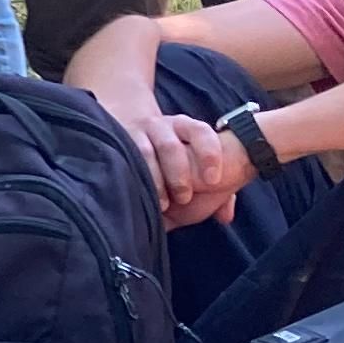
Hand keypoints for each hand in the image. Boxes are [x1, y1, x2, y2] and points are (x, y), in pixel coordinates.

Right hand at [104, 94, 235, 231]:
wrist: (134, 137)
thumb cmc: (174, 162)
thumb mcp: (197, 168)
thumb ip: (216, 192)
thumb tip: (225, 215)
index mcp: (187, 127)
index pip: (201, 133)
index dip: (209, 154)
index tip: (213, 180)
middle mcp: (162, 126)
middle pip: (171, 147)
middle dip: (179, 174)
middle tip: (184, 198)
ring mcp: (137, 134)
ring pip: (145, 153)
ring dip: (155, 180)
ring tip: (162, 204)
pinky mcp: (118, 142)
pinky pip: (124, 158)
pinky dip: (134, 176)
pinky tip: (139, 193)